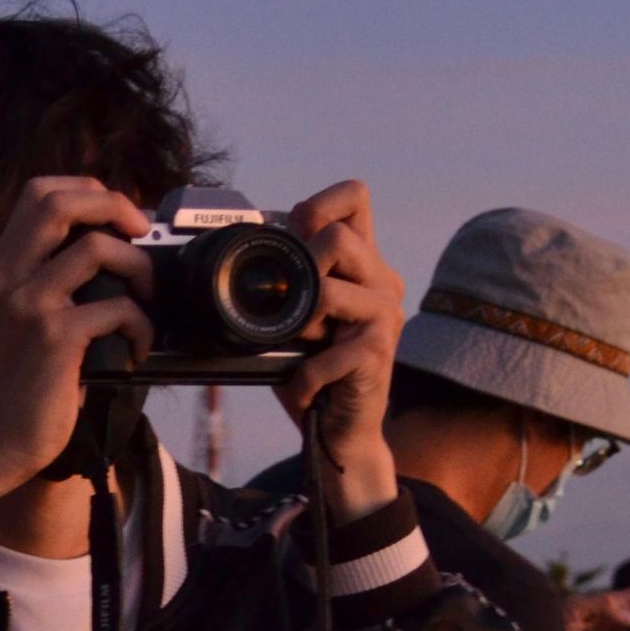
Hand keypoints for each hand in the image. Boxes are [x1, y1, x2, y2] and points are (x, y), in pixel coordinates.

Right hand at [0, 176, 155, 475]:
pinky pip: (117, 307)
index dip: (88, 191)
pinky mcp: (55, 337)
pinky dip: (141, 323)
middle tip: (142, 232)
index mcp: (3, 264)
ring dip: (138, 266)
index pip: (39, 192)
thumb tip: (117, 238)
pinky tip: (138, 346)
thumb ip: (54, 274)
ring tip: (146, 296)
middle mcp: (9, 275)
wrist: (4, 436)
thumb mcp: (27, 314)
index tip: (119, 216)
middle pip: (59, 203)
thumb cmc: (30, 377)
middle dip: (115, 206)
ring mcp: (29, 304)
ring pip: (95, 248)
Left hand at [273, 180, 405, 522]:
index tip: (294, 238)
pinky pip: (323, 351)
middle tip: (295, 316)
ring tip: (302, 352)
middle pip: (337, 238)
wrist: (342, 433)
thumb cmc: (315, 373)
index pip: (354, 197)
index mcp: (363, 265)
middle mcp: (383, 282)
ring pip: (327, 290)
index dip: (319, 204)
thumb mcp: (295, 318)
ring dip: (298, 326)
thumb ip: (286, 279)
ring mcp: (385, 316)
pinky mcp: (378, 352)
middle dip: (299, 273)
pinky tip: (305, 390)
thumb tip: (244, 245)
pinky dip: (301, 378)